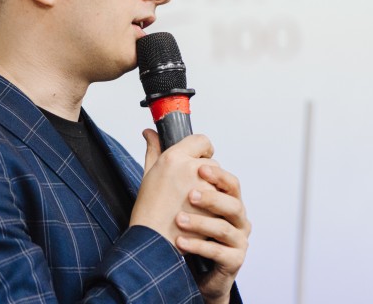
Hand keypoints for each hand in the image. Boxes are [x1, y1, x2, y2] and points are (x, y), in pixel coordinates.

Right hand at [129, 130, 217, 244]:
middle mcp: (190, 168)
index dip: (202, 150)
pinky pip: (223, 199)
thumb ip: (153, 149)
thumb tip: (150, 132)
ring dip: (213, 190)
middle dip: (205, 174)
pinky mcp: (213, 205)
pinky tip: (202, 214)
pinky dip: (216, 206)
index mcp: (173, 157)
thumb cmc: (148, 209)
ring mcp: (204, 187)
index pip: (202, 140)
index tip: (199, 159)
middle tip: (190, 189)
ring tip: (195, 204)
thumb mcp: (148, 174)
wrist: (153, 242)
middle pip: (212, 163)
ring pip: (219, 181)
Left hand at [175, 164, 250, 303]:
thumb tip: (149, 132)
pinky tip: (179, 242)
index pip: (229, 181)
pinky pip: (219, 251)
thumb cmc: (182, 228)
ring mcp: (238, 240)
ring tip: (179, 219)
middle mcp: (237, 218)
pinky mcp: (233, 260)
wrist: (184, 267)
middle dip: (212, 196)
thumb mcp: (171, 191)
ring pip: (225, 227)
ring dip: (201, 222)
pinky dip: (199, 245)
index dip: (217, 173)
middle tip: (190, 195)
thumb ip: (163, 161)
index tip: (199, 166)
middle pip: (233, 201)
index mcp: (227, 200)